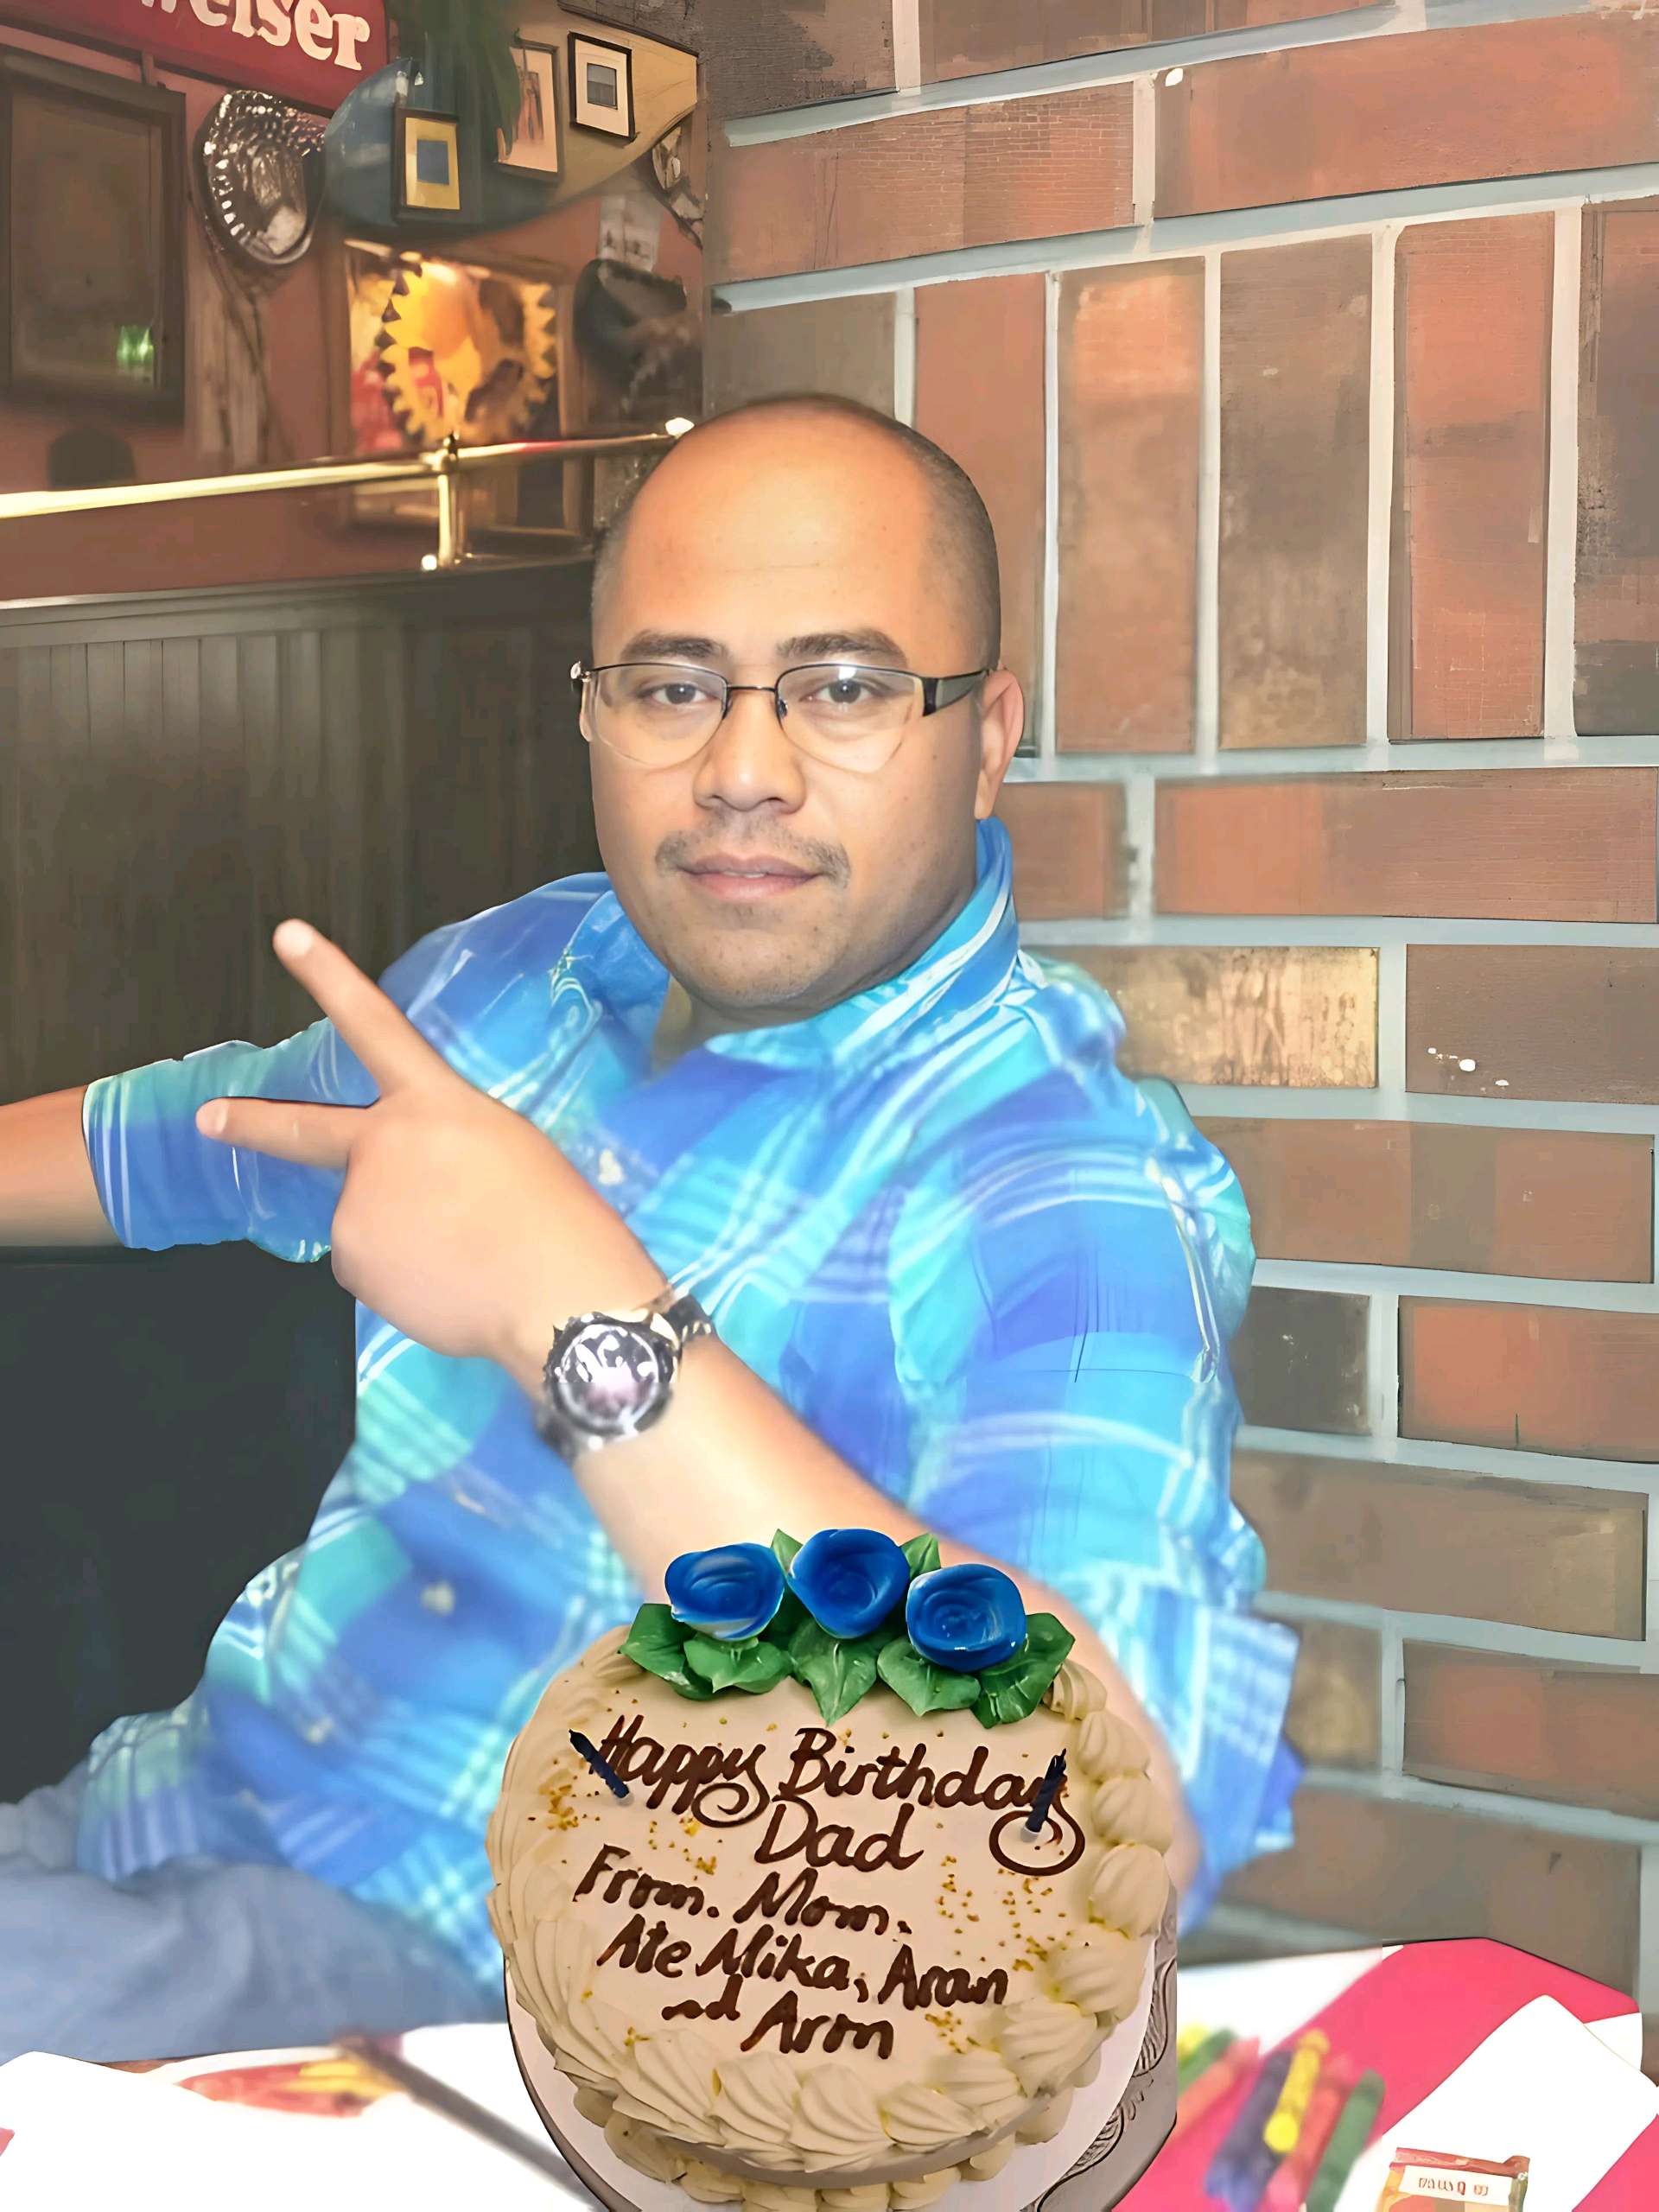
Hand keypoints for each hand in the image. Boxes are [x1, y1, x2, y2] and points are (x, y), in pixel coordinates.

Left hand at [195, 920, 658, 1372]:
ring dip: (401, 1241)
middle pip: (306, 1130)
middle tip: (210, 1118)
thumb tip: (421, 1192)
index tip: (287, 935)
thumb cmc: (556, 1222)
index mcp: (437, 1103)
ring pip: (366, 1222)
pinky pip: (372, 1268)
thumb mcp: (512, 1152)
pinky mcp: (352, 1259)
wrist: (555, 1297)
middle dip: (251, 1123)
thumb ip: (449, 1150)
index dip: (329, 977)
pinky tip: (447, 1284)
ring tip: (463, 1258)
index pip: (376, 1026)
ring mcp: (359, 1202)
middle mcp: (384, 1144)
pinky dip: (401, 1280)